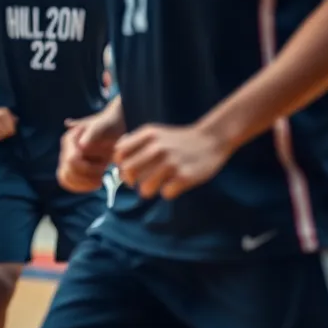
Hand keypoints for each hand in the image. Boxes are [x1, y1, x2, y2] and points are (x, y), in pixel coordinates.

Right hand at [57, 111, 121, 193]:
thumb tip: (81, 146)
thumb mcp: (102, 127)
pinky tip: (95, 183)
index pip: (71, 161)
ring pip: (65, 179)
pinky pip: (67, 183)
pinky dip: (80, 187)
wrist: (112, 128)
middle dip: (87, 176)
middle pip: (68, 172)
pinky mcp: (71, 169)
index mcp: (70, 139)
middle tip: (103, 172)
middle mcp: (65, 150)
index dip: (87, 168)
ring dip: (84, 183)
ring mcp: (66, 160)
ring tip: (100, 180)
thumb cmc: (108, 126)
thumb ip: (92, 134)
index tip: (104, 166)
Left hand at [114, 124, 230, 200]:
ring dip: (147, 191)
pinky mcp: (185, 177)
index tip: (126, 169)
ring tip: (154, 186)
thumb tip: (116, 159)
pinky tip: (173, 185)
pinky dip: (167, 192)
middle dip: (130, 181)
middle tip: (136, 183)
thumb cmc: (177, 139)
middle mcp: (157, 148)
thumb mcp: (154, 132)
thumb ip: (135, 142)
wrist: (211, 139)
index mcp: (148, 135)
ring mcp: (171, 163)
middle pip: (128, 172)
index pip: (119, 154)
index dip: (119, 165)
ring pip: (145, 188)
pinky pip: (165, 194)